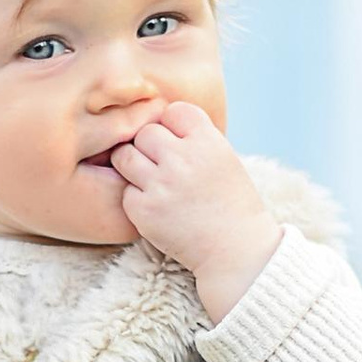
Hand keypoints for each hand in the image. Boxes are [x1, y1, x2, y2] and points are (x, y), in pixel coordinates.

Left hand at [107, 104, 280, 319]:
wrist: (236, 250)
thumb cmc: (230, 203)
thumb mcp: (224, 159)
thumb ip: (194, 138)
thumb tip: (156, 119)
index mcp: (208, 141)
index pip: (174, 111)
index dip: (173, 127)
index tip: (180, 145)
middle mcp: (184, 158)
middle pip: (146, 132)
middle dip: (151, 148)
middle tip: (164, 168)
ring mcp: (162, 184)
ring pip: (125, 156)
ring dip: (134, 166)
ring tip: (152, 182)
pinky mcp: (144, 210)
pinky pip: (125, 191)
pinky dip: (136, 199)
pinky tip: (157, 208)